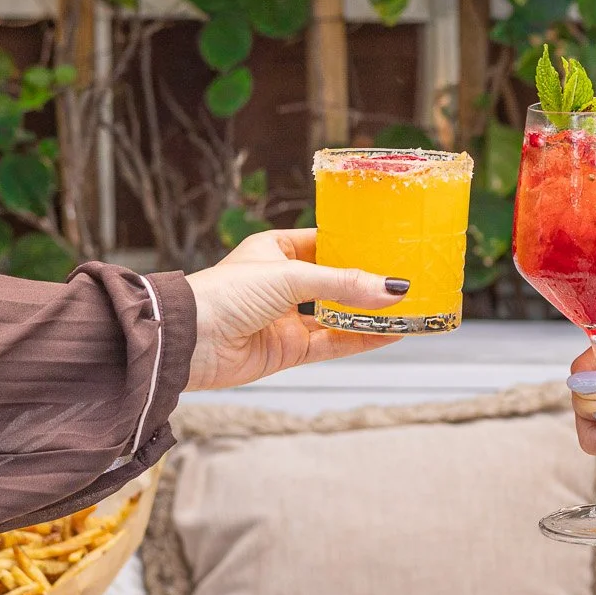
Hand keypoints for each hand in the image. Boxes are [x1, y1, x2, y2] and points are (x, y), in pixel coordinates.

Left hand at [186, 229, 405, 389]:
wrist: (189, 342)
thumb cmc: (227, 293)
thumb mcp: (291, 276)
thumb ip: (342, 284)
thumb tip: (390, 288)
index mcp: (275, 250)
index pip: (324, 244)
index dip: (355, 247)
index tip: (390, 247)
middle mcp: (281, 283)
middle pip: (334, 282)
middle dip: (367, 283)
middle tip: (406, 279)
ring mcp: (285, 318)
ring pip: (336, 315)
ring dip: (368, 314)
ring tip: (406, 308)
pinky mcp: (287, 350)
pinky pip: (331, 343)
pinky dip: (359, 339)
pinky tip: (388, 333)